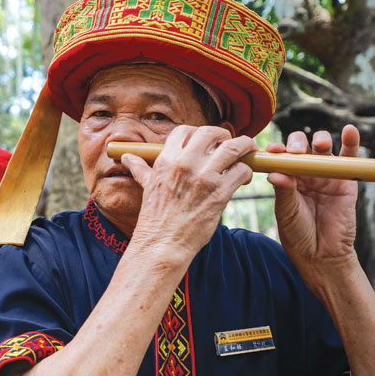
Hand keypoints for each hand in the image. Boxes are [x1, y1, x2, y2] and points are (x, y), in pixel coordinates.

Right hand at [122, 125, 256, 266]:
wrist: (162, 244)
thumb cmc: (154, 218)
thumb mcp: (147, 188)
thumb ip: (140, 168)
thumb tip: (127, 158)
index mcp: (166, 161)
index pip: (185, 131)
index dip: (198, 132)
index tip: (206, 141)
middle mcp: (185, 164)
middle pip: (212, 133)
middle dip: (224, 135)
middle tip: (229, 143)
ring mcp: (204, 178)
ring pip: (234, 148)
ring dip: (244, 147)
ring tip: (247, 152)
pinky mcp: (219, 194)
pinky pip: (242, 171)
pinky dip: (247, 171)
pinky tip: (243, 177)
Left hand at [266, 125, 359, 289]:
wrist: (321, 254)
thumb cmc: (298, 234)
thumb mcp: (286, 212)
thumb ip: (283, 191)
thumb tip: (275, 173)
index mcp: (285, 177)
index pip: (279, 156)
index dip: (277, 150)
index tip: (273, 150)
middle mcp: (304, 173)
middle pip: (300, 147)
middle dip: (296, 143)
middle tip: (294, 152)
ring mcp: (324, 175)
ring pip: (322, 148)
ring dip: (320, 140)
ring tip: (319, 144)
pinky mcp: (345, 180)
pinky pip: (349, 158)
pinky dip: (351, 142)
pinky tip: (350, 131)